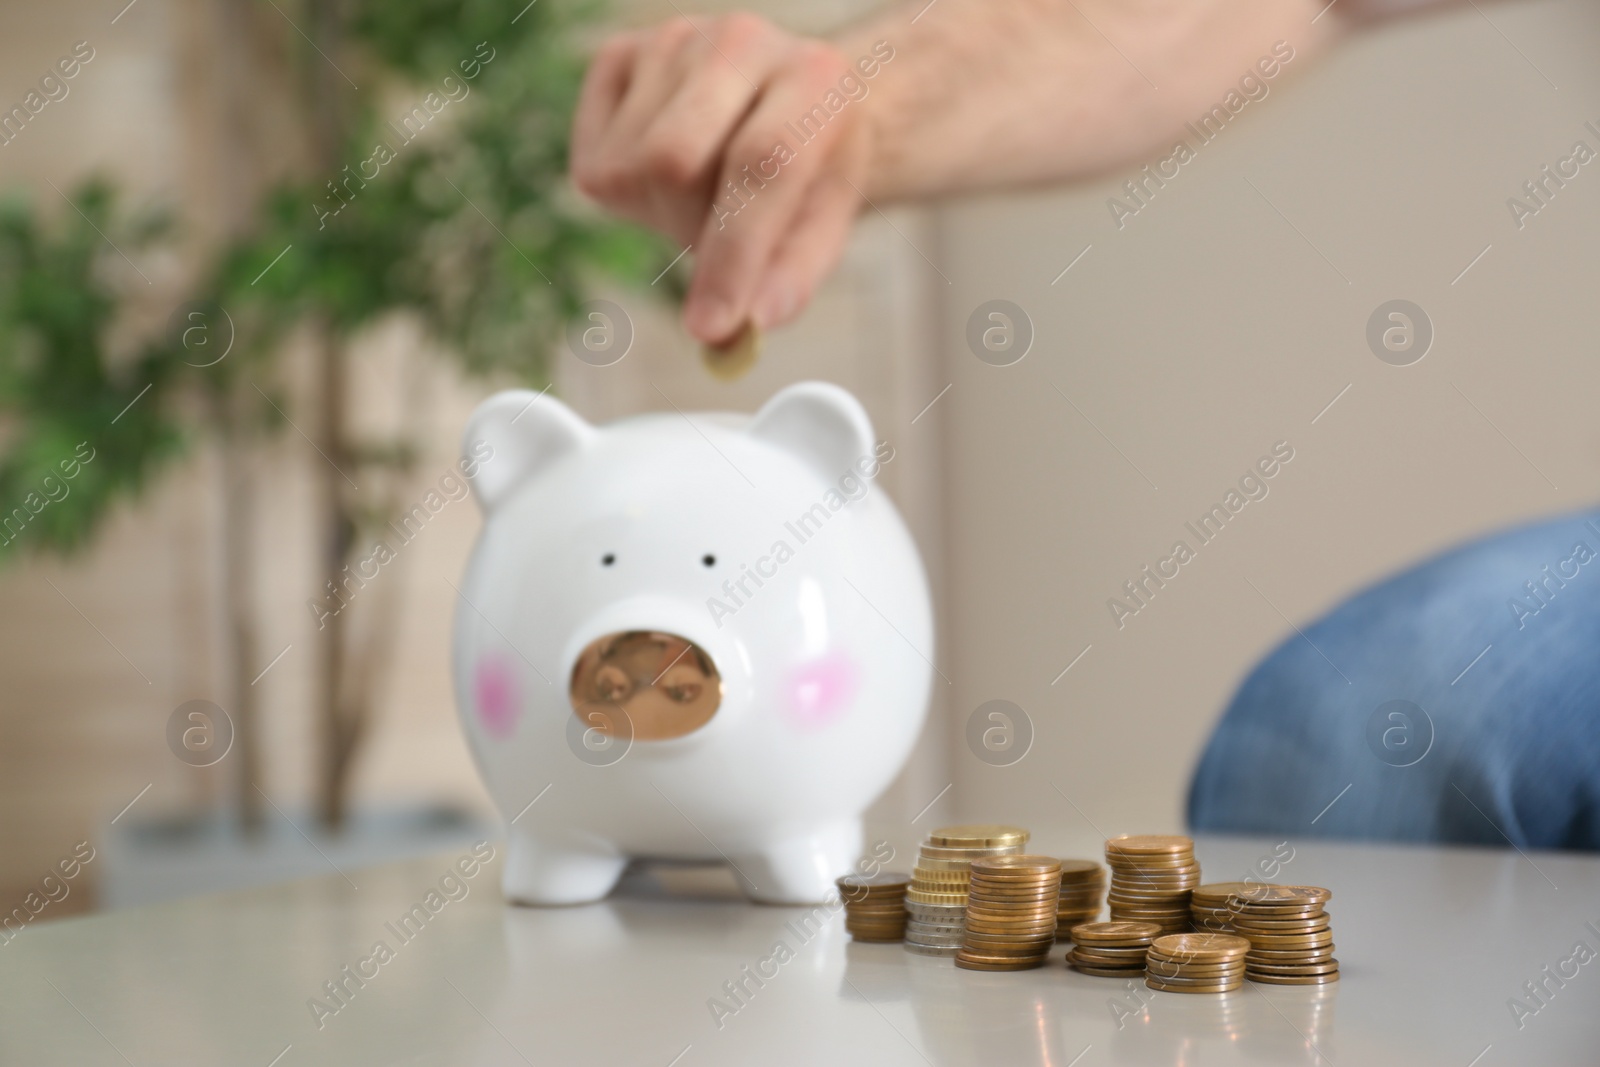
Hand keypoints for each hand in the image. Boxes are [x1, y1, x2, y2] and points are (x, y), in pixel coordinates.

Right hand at [570, 14, 870, 344]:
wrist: (785, 97)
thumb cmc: (807, 167)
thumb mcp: (821, 221)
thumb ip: (791, 277)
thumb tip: (744, 329)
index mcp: (815, 76)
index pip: (760, 166)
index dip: (731, 256)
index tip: (710, 327)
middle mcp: (743, 42)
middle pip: (671, 160)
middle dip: (686, 228)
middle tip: (715, 239)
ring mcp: (675, 39)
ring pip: (629, 166)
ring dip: (660, 214)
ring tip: (701, 198)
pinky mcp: (620, 54)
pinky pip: (594, 162)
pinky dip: (625, 193)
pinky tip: (663, 175)